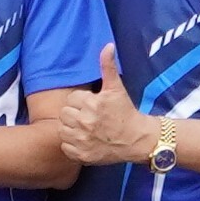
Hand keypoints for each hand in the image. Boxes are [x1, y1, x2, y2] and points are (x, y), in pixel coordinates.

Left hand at [52, 46, 153, 172]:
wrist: (137, 139)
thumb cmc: (126, 112)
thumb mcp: (116, 88)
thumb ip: (108, 66)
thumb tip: (108, 45)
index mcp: (91, 103)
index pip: (72, 99)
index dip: (82, 102)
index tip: (93, 107)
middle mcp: (85, 121)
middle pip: (64, 114)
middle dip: (75, 114)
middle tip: (89, 118)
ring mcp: (83, 139)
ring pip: (62, 130)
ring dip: (71, 129)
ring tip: (86, 129)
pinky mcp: (82, 155)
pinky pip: (65, 146)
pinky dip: (72, 145)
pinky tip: (85, 141)